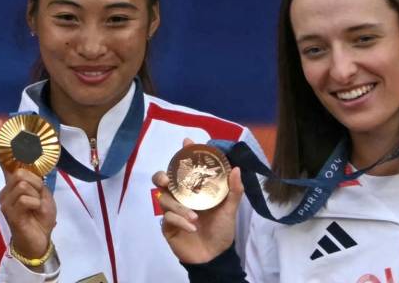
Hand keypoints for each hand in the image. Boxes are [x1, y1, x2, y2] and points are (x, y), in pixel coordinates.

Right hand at [0, 167, 56, 260]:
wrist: (39, 240)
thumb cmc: (41, 217)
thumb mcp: (44, 194)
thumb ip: (36, 180)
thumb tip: (31, 167)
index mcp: (14, 184)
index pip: (6, 163)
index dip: (2, 147)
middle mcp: (6, 191)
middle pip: (19, 173)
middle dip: (35, 182)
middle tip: (39, 195)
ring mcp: (6, 202)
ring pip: (22, 185)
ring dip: (36, 194)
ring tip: (37, 206)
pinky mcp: (9, 212)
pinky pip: (24, 199)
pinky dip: (35, 203)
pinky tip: (35, 211)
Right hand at [152, 139, 243, 263]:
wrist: (214, 256)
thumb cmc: (222, 230)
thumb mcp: (230, 209)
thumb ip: (234, 190)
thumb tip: (236, 168)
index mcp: (194, 189)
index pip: (186, 167)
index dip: (184, 154)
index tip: (187, 142)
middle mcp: (181, 196)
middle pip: (162, 179)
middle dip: (162, 176)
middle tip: (168, 180)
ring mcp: (172, 210)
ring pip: (164, 199)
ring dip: (178, 206)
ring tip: (194, 217)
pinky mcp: (168, 225)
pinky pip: (167, 217)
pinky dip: (180, 220)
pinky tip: (192, 227)